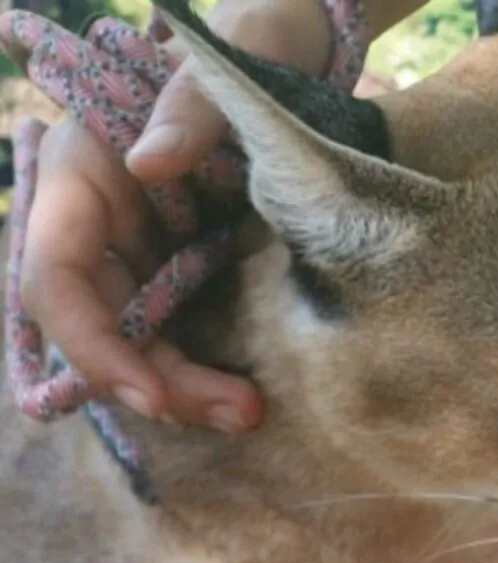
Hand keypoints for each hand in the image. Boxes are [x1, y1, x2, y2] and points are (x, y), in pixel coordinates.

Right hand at [20, 0, 335, 432]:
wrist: (285, 63)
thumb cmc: (244, 54)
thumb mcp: (219, 74)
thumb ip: (187, 109)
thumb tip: (146, 164)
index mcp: (82, 176)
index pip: (54, 274)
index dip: (90, 341)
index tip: (147, 390)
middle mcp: (100, 224)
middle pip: (101, 323)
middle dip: (155, 380)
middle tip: (232, 413)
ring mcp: (140, 251)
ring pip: (139, 338)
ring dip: (184, 387)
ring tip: (246, 414)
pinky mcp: (182, 267)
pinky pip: (177, 329)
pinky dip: (202, 367)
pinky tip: (241, 394)